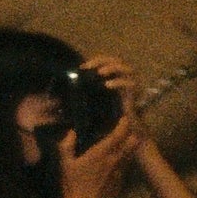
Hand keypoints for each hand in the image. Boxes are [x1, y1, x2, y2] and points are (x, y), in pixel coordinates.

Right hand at [60, 116, 140, 197]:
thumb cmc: (73, 186)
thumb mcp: (65, 164)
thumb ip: (67, 146)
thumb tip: (71, 133)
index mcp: (100, 154)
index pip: (117, 136)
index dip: (122, 126)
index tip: (124, 119)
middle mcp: (114, 161)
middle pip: (130, 144)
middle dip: (131, 134)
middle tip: (128, 129)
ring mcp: (120, 172)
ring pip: (130, 155)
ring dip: (130, 147)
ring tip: (128, 141)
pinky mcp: (122, 182)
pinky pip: (126, 167)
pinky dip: (125, 160)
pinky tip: (120, 161)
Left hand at [85, 59, 176, 176]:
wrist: (127, 137)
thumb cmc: (108, 123)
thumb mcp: (92, 106)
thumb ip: (83, 98)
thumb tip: (61, 94)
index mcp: (114, 82)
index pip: (108, 62)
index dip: (97, 60)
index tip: (82, 66)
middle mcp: (124, 83)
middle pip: (119, 61)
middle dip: (104, 60)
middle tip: (89, 67)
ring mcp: (131, 90)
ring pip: (129, 70)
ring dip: (113, 68)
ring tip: (100, 74)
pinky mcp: (135, 99)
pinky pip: (131, 85)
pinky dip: (119, 82)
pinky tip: (107, 86)